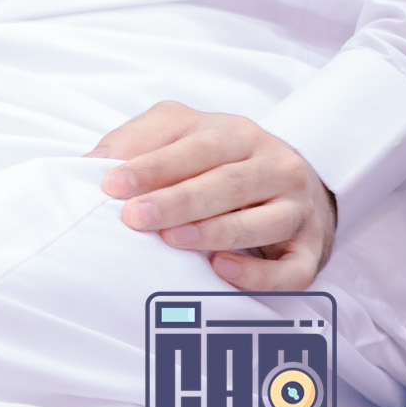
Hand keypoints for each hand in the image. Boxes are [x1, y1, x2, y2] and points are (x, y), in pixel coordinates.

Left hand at [88, 101, 336, 291]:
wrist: (294, 181)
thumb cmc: (222, 159)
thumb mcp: (183, 132)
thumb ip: (141, 139)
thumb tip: (93, 162)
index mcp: (239, 133)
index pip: (197, 146)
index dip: (153, 166)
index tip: (112, 185)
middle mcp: (275, 166)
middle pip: (228, 182)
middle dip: (177, 200)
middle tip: (134, 217)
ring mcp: (298, 209)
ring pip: (262, 222)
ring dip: (215, 232)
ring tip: (172, 241)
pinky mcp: (312, 251)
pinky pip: (294, 269)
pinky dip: (261, 275)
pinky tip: (223, 270)